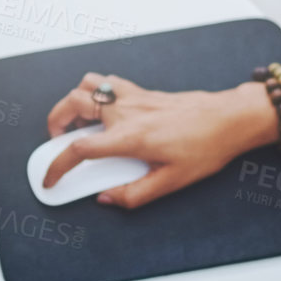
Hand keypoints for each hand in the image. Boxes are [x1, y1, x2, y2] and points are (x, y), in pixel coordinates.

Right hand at [42, 72, 272, 207]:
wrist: (229, 119)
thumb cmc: (205, 148)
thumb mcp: (171, 182)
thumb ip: (134, 194)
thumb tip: (107, 198)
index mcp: (129, 137)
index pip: (79, 149)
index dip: (58, 166)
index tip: (50, 179)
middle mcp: (126, 111)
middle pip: (72, 102)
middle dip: (55, 122)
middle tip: (57, 141)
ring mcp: (133, 96)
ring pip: (87, 84)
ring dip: (73, 101)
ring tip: (77, 123)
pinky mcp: (142, 91)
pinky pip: (107, 82)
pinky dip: (95, 92)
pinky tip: (104, 112)